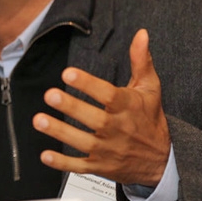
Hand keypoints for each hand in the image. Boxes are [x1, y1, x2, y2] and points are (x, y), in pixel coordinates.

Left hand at [33, 29, 170, 186]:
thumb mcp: (150, 88)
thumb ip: (141, 60)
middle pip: (93, 118)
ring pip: (82, 142)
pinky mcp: (101, 167)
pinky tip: (45, 155)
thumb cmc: (150, 119)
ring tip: (39, 120)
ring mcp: (109, 150)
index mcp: (129, 107)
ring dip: (60, 132)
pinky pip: (80, 166)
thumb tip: (141, 33)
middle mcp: (118, 129)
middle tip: (50, 95)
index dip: (88, 84)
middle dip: (71, 107)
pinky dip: (63, 164)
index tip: (68, 74)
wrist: (163, 160)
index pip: (108, 95)